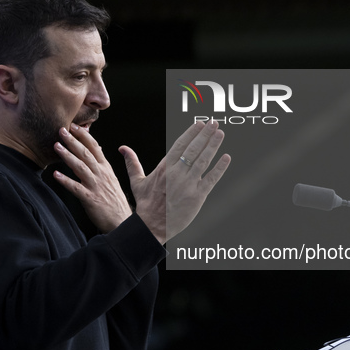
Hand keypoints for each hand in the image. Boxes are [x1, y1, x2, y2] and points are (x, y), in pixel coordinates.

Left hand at [53, 126, 132, 232]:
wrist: (121, 220)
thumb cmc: (115, 200)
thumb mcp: (112, 178)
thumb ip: (103, 163)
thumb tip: (99, 148)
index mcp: (106, 168)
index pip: (95, 147)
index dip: (84, 136)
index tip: (74, 126)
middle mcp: (101, 174)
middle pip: (86, 153)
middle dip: (73, 140)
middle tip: (62, 129)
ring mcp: (96, 186)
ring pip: (80, 167)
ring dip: (68, 156)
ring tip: (56, 146)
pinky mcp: (90, 199)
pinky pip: (76, 188)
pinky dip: (65, 181)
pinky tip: (56, 175)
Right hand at [119, 121, 230, 243]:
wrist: (152, 226)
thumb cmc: (146, 204)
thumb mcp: (137, 182)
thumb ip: (132, 163)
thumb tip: (122, 148)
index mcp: (164, 168)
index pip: (180, 145)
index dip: (191, 133)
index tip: (200, 124)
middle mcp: (176, 174)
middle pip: (193, 149)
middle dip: (205, 135)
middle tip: (214, 123)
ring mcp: (188, 185)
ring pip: (203, 161)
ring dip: (213, 146)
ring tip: (220, 134)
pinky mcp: (197, 196)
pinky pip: (211, 179)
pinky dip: (219, 168)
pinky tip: (226, 157)